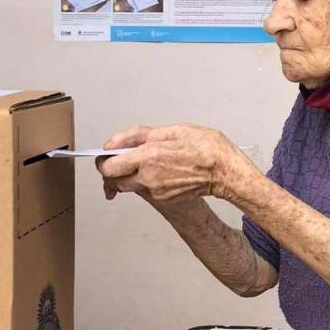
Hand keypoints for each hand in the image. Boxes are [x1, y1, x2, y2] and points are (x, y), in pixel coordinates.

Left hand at [95, 123, 253, 207]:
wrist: (225, 171)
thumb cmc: (205, 147)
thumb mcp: (172, 130)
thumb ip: (138, 135)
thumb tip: (114, 144)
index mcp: (148, 157)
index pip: (108, 167)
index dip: (103, 161)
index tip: (107, 155)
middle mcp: (148, 177)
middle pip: (114, 181)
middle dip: (113, 171)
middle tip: (120, 160)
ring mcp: (156, 191)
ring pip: (129, 186)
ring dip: (128, 176)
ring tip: (143, 163)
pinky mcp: (164, 199)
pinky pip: (145, 190)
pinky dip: (145, 181)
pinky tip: (160, 170)